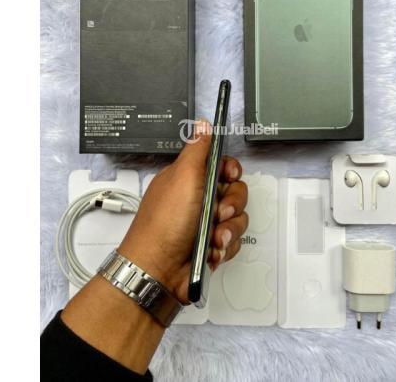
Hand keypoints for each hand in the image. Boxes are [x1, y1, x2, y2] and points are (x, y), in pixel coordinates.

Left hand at [118, 120, 248, 302]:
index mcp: (190, 179)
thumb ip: (197, 150)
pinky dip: (224, 247)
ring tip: (213, 238)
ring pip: (238, 218)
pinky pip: (234, 241)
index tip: (230, 177)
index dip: (231, 171)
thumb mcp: (182, 177)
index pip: (221, 166)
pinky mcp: (211, 244)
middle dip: (233, 204)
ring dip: (228, 230)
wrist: (157, 270)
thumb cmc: (164, 224)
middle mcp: (199, 199)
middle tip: (219, 212)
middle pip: (235, 192)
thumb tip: (203, 124)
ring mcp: (205, 223)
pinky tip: (210, 250)